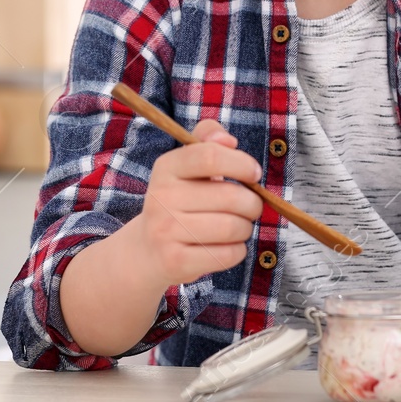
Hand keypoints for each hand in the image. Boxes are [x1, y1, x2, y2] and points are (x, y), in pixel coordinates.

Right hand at [130, 119, 265, 288]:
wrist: (146, 250)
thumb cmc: (179, 202)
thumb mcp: (187, 167)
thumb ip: (208, 142)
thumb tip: (228, 140)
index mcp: (166, 167)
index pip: (210, 156)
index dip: (241, 163)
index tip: (254, 174)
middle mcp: (161, 197)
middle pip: (231, 196)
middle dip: (253, 203)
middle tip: (250, 207)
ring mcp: (166, 230)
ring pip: (233, 227)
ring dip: (246, 228)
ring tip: (237, 227)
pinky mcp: (175, 261)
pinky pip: (227, 254)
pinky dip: (238, 251)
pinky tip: (227, 246)